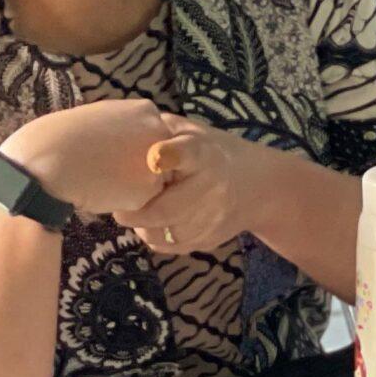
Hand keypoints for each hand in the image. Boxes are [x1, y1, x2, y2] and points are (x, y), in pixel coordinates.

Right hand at [0, 99, 178, 218]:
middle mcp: (159, 131)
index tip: (107, 153)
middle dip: (135, 167)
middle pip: (158, 158)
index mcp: (145, 110)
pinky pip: (140, 201)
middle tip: (103, 167)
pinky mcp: (148, 188)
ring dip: (130, 185)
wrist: (43, 162)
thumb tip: (129, 139)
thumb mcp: (98, 117)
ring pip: (151, 181)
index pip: (151, 136)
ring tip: (98, 177)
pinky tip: (100, 190)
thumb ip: (122, 125)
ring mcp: (156, 159)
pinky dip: (121, 201)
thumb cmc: (58, 138)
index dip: (128, 149)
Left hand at [123, 125, 254, 255]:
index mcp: (203, 154)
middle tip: (119, 209)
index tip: (154, 157)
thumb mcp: (189, 131)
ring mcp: (214, 217)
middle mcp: (214, 186)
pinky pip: (168, 246)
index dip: (168, 156)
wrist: (256, 183)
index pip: (186, 154)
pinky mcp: (210, 239)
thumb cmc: (210, 151)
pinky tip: (157, 223)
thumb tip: (119, 135)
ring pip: (162, 234)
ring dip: (143, 226)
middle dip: (134, 213)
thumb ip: (158, 131)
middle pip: (164, 210)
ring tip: (140, 212)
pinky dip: (155, 237)